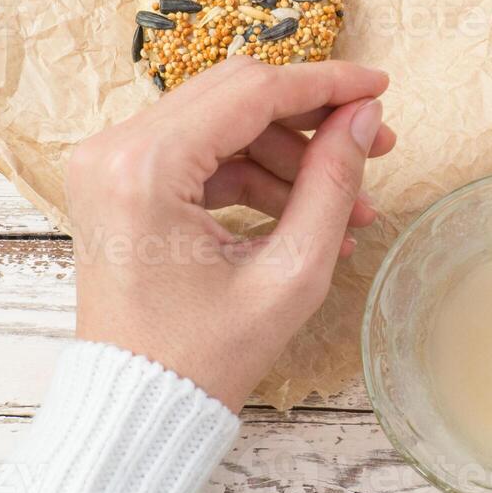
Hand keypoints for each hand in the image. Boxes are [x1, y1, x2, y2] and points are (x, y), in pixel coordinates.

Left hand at [66, 56, 395, 410]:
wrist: (137, 408)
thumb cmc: (202, 356)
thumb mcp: (290, 273)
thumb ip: (332, 183)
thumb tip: (364, 115)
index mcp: (145, 168)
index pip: (253, 91)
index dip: (326, 84)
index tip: (379, 86)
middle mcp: (115, 150)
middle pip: (236, 94)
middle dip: (312, 116)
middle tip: (374, 141)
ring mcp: (112, 163)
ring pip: (224, 121)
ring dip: (291, 153)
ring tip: (351, 201)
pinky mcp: (120, 180)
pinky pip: (202, 152)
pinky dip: (257, 173)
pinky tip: (307, 213)